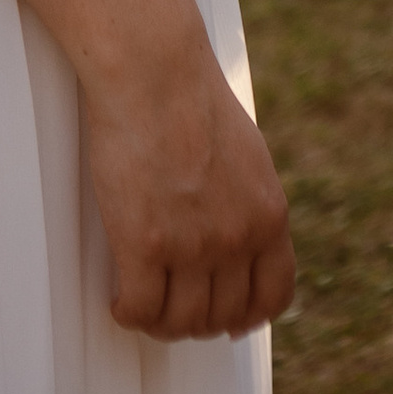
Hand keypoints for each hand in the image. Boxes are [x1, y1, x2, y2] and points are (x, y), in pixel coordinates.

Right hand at [80, 29, 296, 340]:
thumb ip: (245, 199)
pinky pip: (140, 308)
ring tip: (141, 307)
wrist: (153, 70)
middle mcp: (237, 238)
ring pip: (180, 320)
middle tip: (172, 309)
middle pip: (222, 314)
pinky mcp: (144, 244)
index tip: (228, 321)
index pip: (273, 295)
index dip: (248, 316)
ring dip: (160, 322)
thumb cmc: (188, 95)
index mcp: (268, 215)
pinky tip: (119, 302)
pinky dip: (129, 313)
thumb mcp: (245, 153)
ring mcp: (193, 246)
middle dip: (197, 321)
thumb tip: (233, 226)